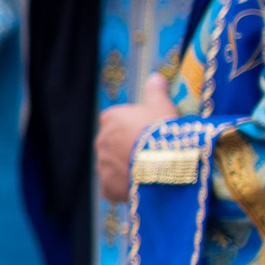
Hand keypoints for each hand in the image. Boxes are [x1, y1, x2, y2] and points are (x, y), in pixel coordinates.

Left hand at [96, 72, 175, 202]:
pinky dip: (122, 187)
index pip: (116, 120)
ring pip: (112, 165)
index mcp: (110, 118)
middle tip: (151, 153)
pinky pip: (112, 186)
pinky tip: (139, 187)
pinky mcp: (107, 186)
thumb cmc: (162, 130)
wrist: (163, 164)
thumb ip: (156, 91)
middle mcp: (101, 140)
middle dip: (127, 147)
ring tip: (148, 172)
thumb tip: (155, 76)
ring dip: (125, 168)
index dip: (132, 126)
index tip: (148, 132)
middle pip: (113, 143)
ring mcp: (102, 165)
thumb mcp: (163, 105)